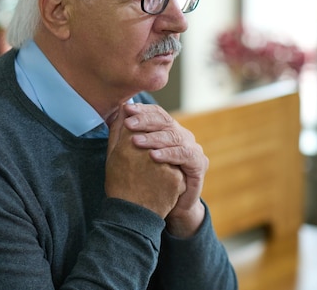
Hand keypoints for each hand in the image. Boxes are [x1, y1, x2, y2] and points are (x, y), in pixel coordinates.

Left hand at [121, 102, 207, 236]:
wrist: (168, 207)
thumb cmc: (147, 178)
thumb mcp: (132, 154)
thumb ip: (125, 133)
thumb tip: (118, 111)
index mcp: (168, 130)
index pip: (156, 113)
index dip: (142, 110)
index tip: (125, 109)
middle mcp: (182, 135)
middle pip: (165, 121)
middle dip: (145, 121)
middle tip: (128, 123)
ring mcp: (192, 148)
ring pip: (174, 136)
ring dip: (154, 138)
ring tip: (136, 141)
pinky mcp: (199, 164)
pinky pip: (184, 155)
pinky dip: (168, 154)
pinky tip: (153, 156)